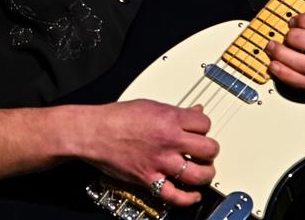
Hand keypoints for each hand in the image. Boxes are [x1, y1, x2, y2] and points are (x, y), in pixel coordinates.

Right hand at [78, 100, 217, 206]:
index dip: (205, 128)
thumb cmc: (116, 118)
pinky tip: (193, 195)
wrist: (93, 132)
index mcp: (170, 118)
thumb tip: (195, 112)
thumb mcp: (150, 105)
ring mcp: (160, 162)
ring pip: (198, 174)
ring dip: (205, 175)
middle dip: (210, 151)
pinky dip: (188, 198)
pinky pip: (175, 195)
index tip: (200, 132)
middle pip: (209, 149)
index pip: (205, 124)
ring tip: (203, 172)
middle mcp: (168, 140)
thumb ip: (175, 111)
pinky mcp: (149, 179)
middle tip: (205, 152)